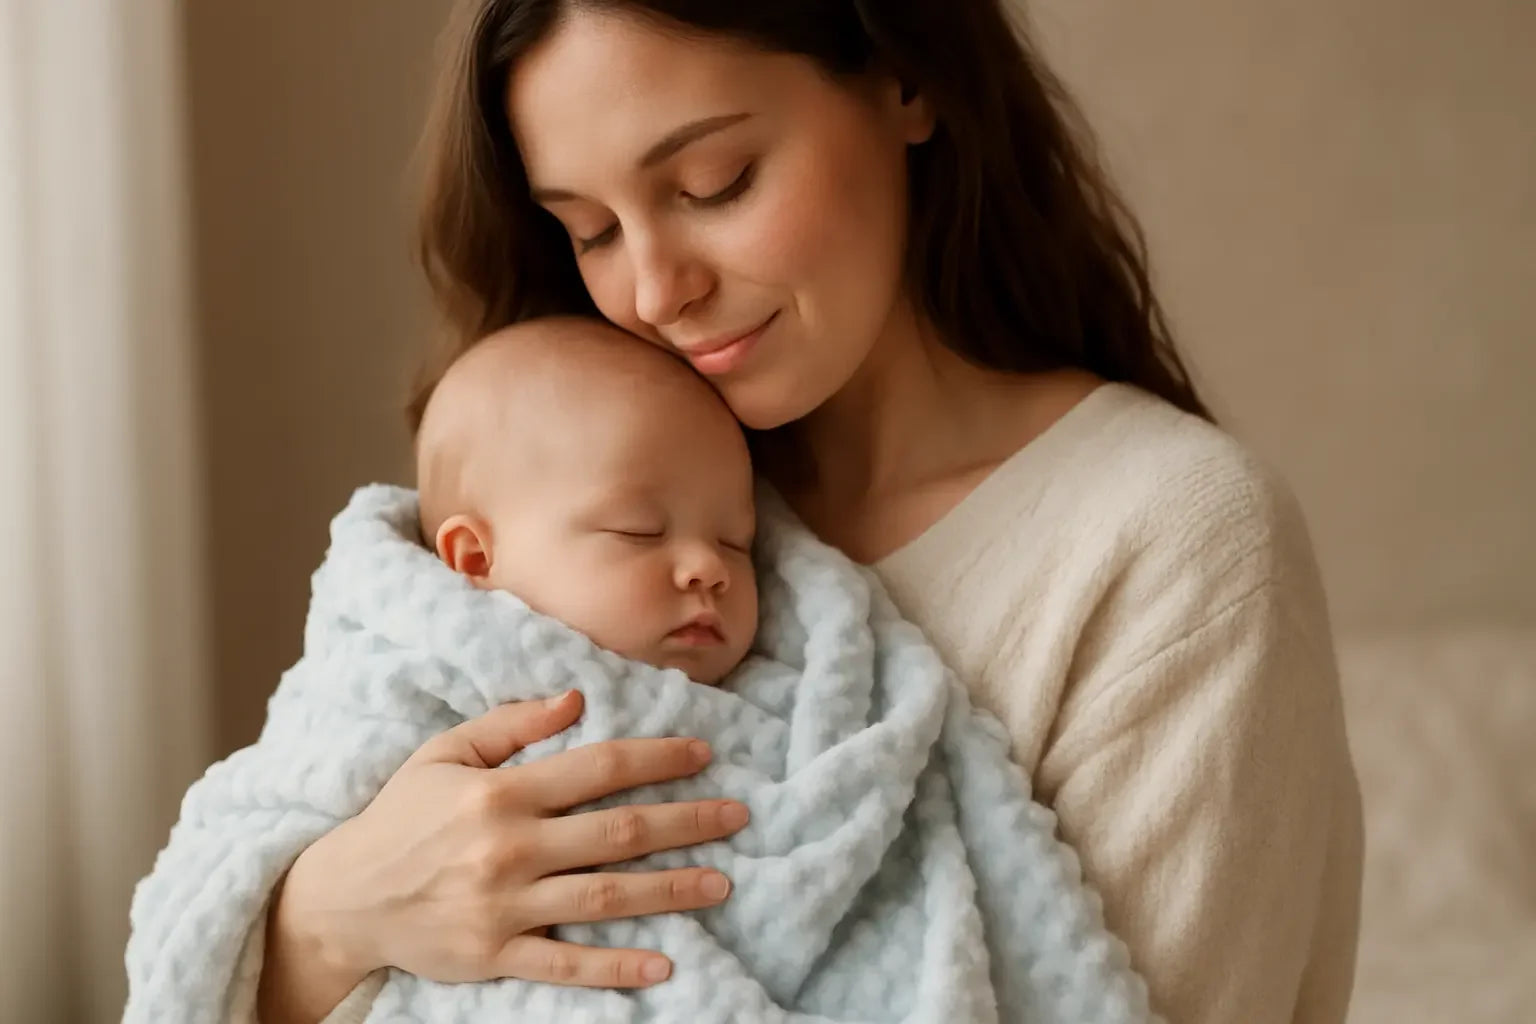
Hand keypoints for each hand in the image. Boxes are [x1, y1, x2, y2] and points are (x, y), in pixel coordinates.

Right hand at [261, 691, 746, 1018]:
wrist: (343, 898)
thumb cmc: (400, 817)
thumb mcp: (444, 753)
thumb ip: (512, 723)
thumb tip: (578, 696)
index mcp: (500, 792)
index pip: (597, 768)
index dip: (655, 759)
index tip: (703, 754)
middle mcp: (510, 847)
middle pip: (617, 832)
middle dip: (685, 822)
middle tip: (737, 817)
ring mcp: (504, 906)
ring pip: (604, 896)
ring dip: (670, 890)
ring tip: (722, 883)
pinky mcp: (496, 955)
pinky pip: (566, 963)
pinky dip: (616, 967)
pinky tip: (664, 965)